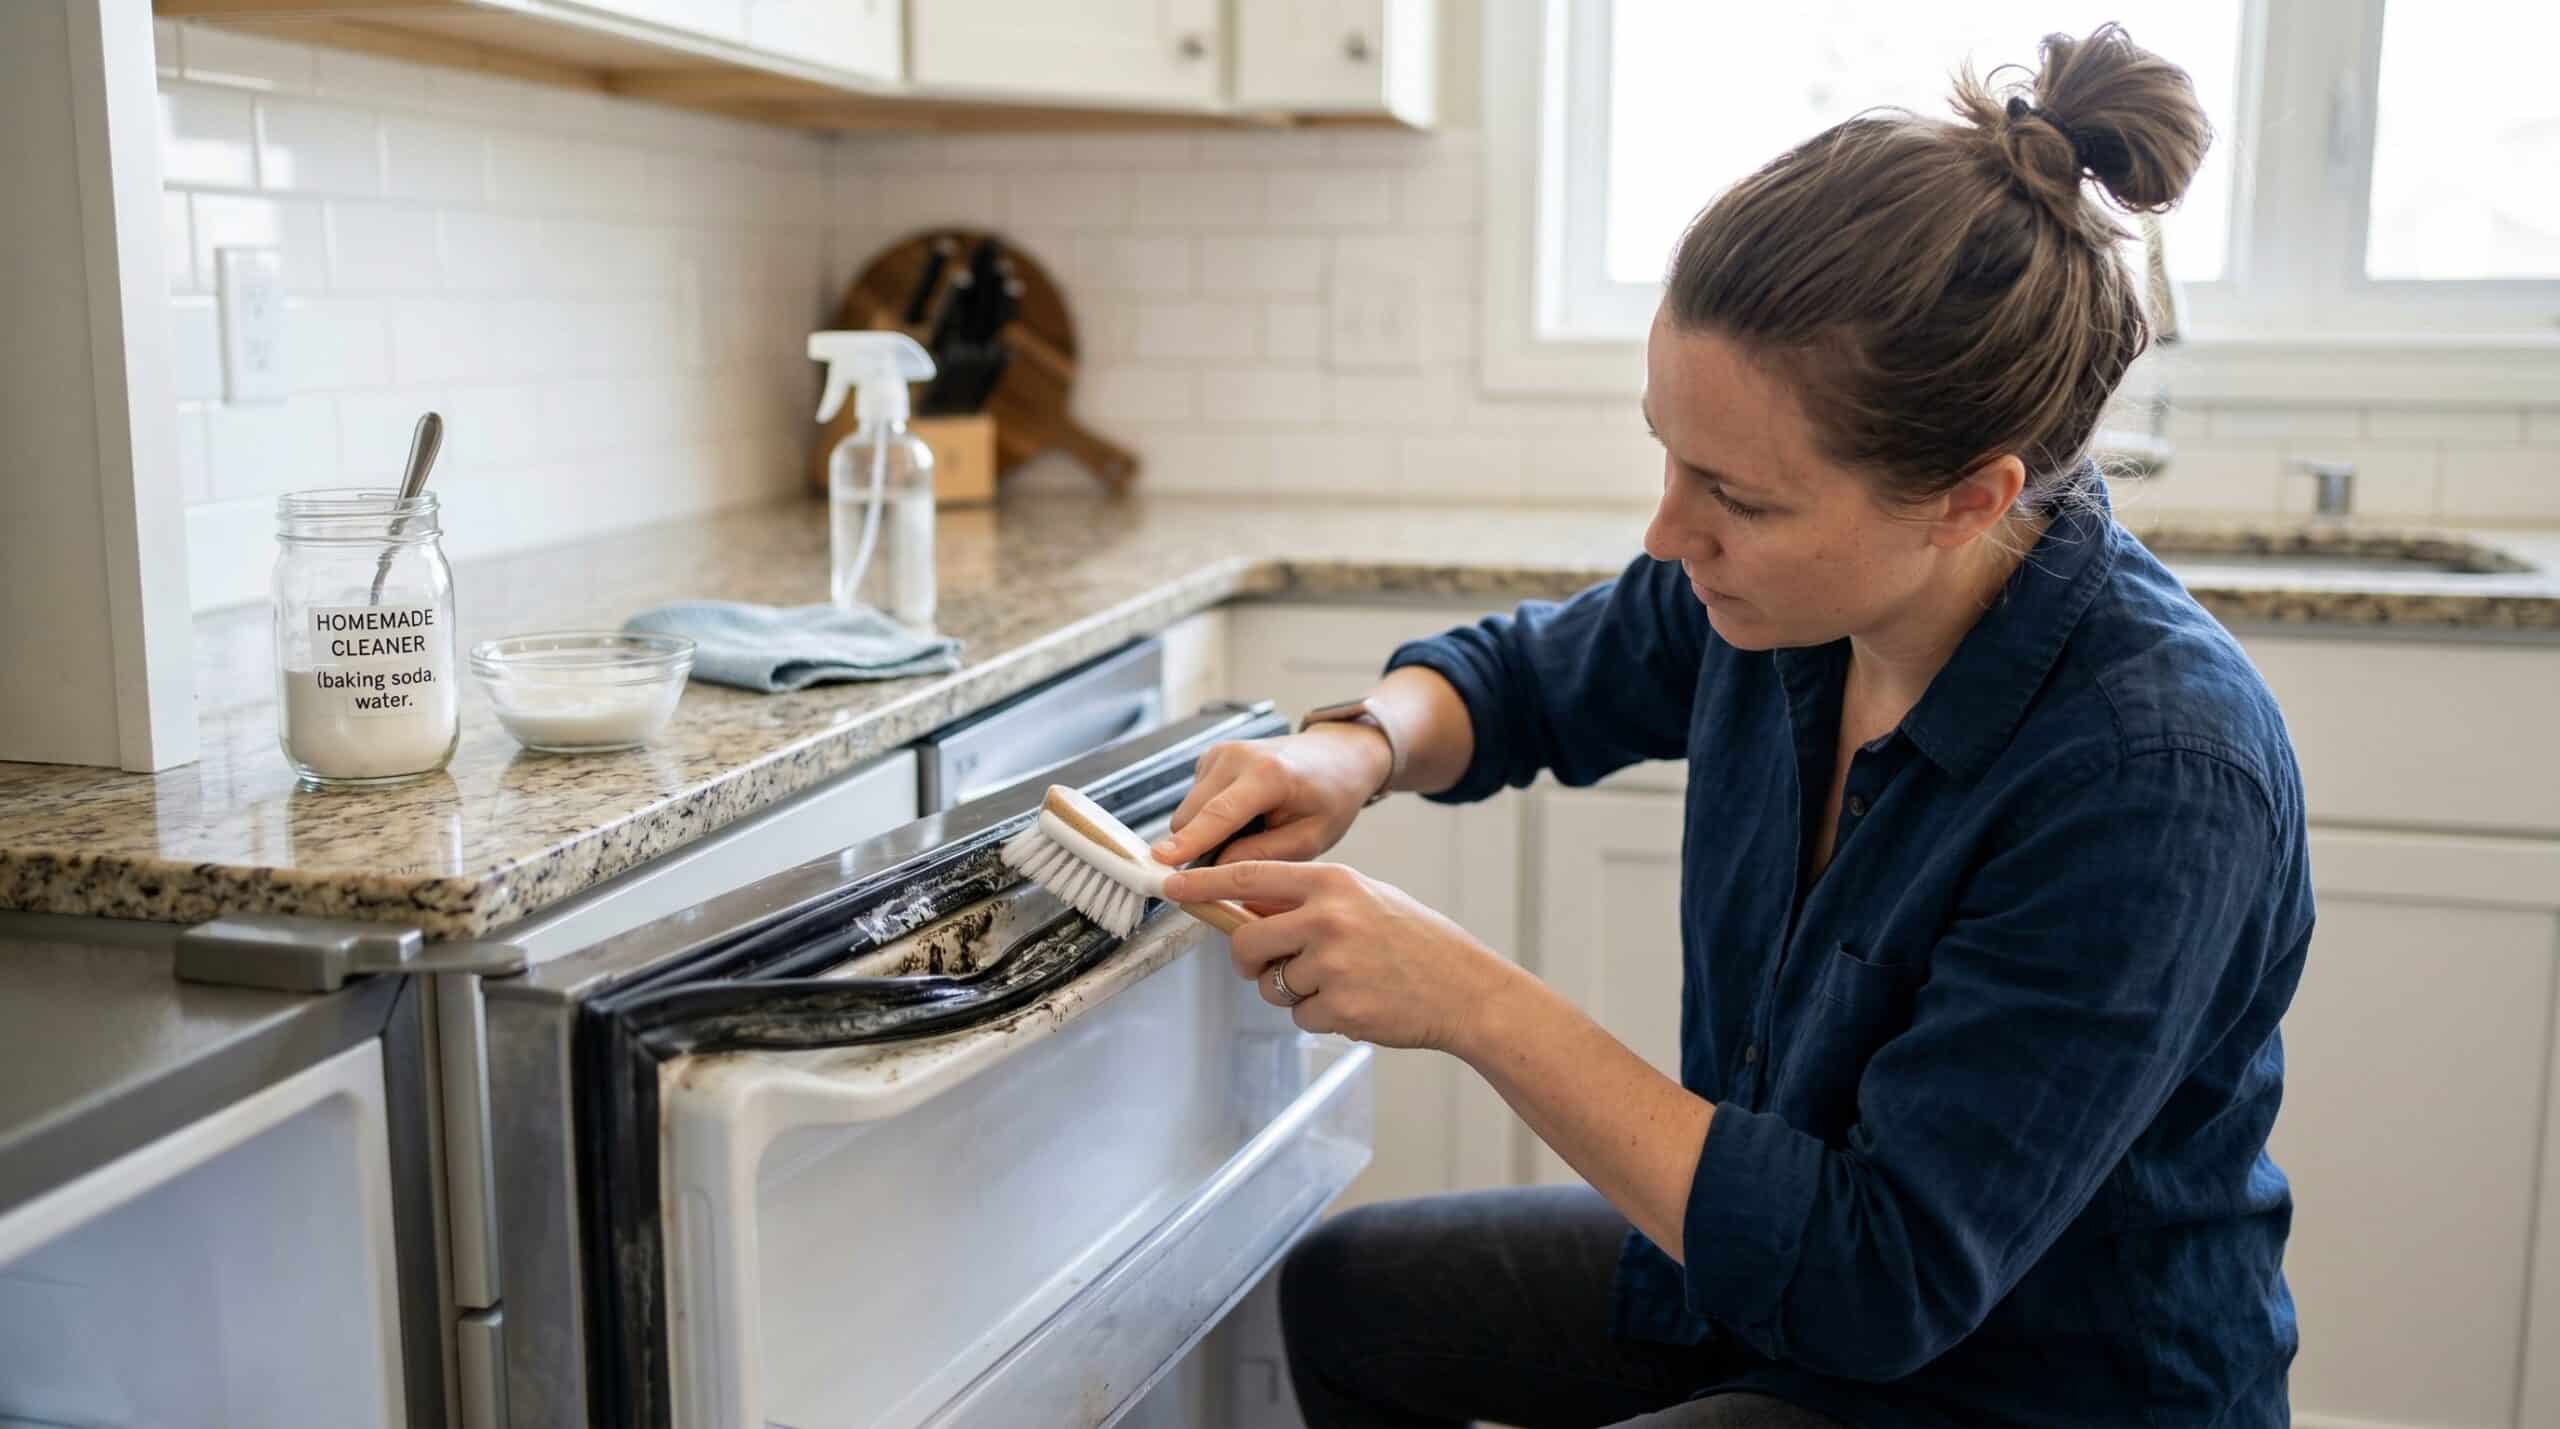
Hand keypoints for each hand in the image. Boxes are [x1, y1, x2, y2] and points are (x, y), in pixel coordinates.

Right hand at [1151, 727, 1391, 867]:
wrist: (1336, 757)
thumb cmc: (1330, 797)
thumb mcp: (1311, 838)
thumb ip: (1263, 856)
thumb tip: (1218, 871)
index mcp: (1268, 774)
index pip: (1219, 814)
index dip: (1189, 842)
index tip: (1161, 861)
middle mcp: (1236, 756)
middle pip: (1192, 817)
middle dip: (1199, 848)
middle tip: (1232, 864)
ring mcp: (1219, 753)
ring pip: (1188, 812)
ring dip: (1207, 833)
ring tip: (1250, 832)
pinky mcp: (1210, 758)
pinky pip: (1194, 802)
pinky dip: (1210, 818)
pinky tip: (1243, 816)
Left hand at [1159, 860, 1518, 1052]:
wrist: (1465, 988)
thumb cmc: (1415, 941)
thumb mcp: (1365, 898)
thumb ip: (1310, 899)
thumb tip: (1247, 907)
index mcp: (1333, 882)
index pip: (1251, 876)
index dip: (1205, 884)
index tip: (1173, 886)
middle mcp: (1328, 919)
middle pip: (1247, 940)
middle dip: (1248, 958)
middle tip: (1266, 963)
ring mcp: (1332, 965)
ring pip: (1273, 985)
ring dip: (1294, 991)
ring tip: (1343, 981)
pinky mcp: (1339, 1007)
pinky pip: (1300, 1016)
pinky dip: (1319, 1015)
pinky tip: (1356, 1002)